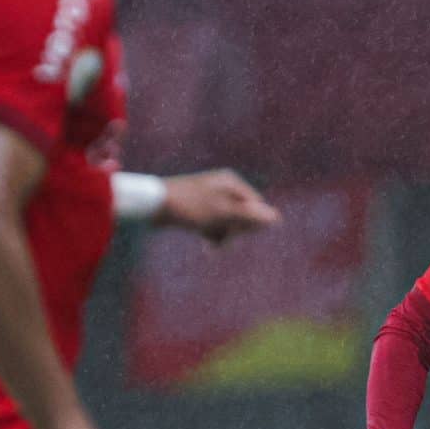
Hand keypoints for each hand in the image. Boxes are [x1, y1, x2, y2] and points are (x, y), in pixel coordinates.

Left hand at [156, 169, 280, 242]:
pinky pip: (215, 222)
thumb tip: (278, 218)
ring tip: (212, 246)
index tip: (237, 234)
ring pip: (228, 220)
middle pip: (242, 213)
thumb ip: (250, 216)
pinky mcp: (198, 208)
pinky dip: (213, 233)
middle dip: (235, 231)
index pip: (255, 206)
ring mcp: (210, 197)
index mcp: (232, 182)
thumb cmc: (190, 206)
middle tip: (222, 243)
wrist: (152, 204)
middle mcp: (223, 187)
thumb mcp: (223, 212)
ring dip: (224, 235)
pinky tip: (207, 244)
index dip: (251, 223)